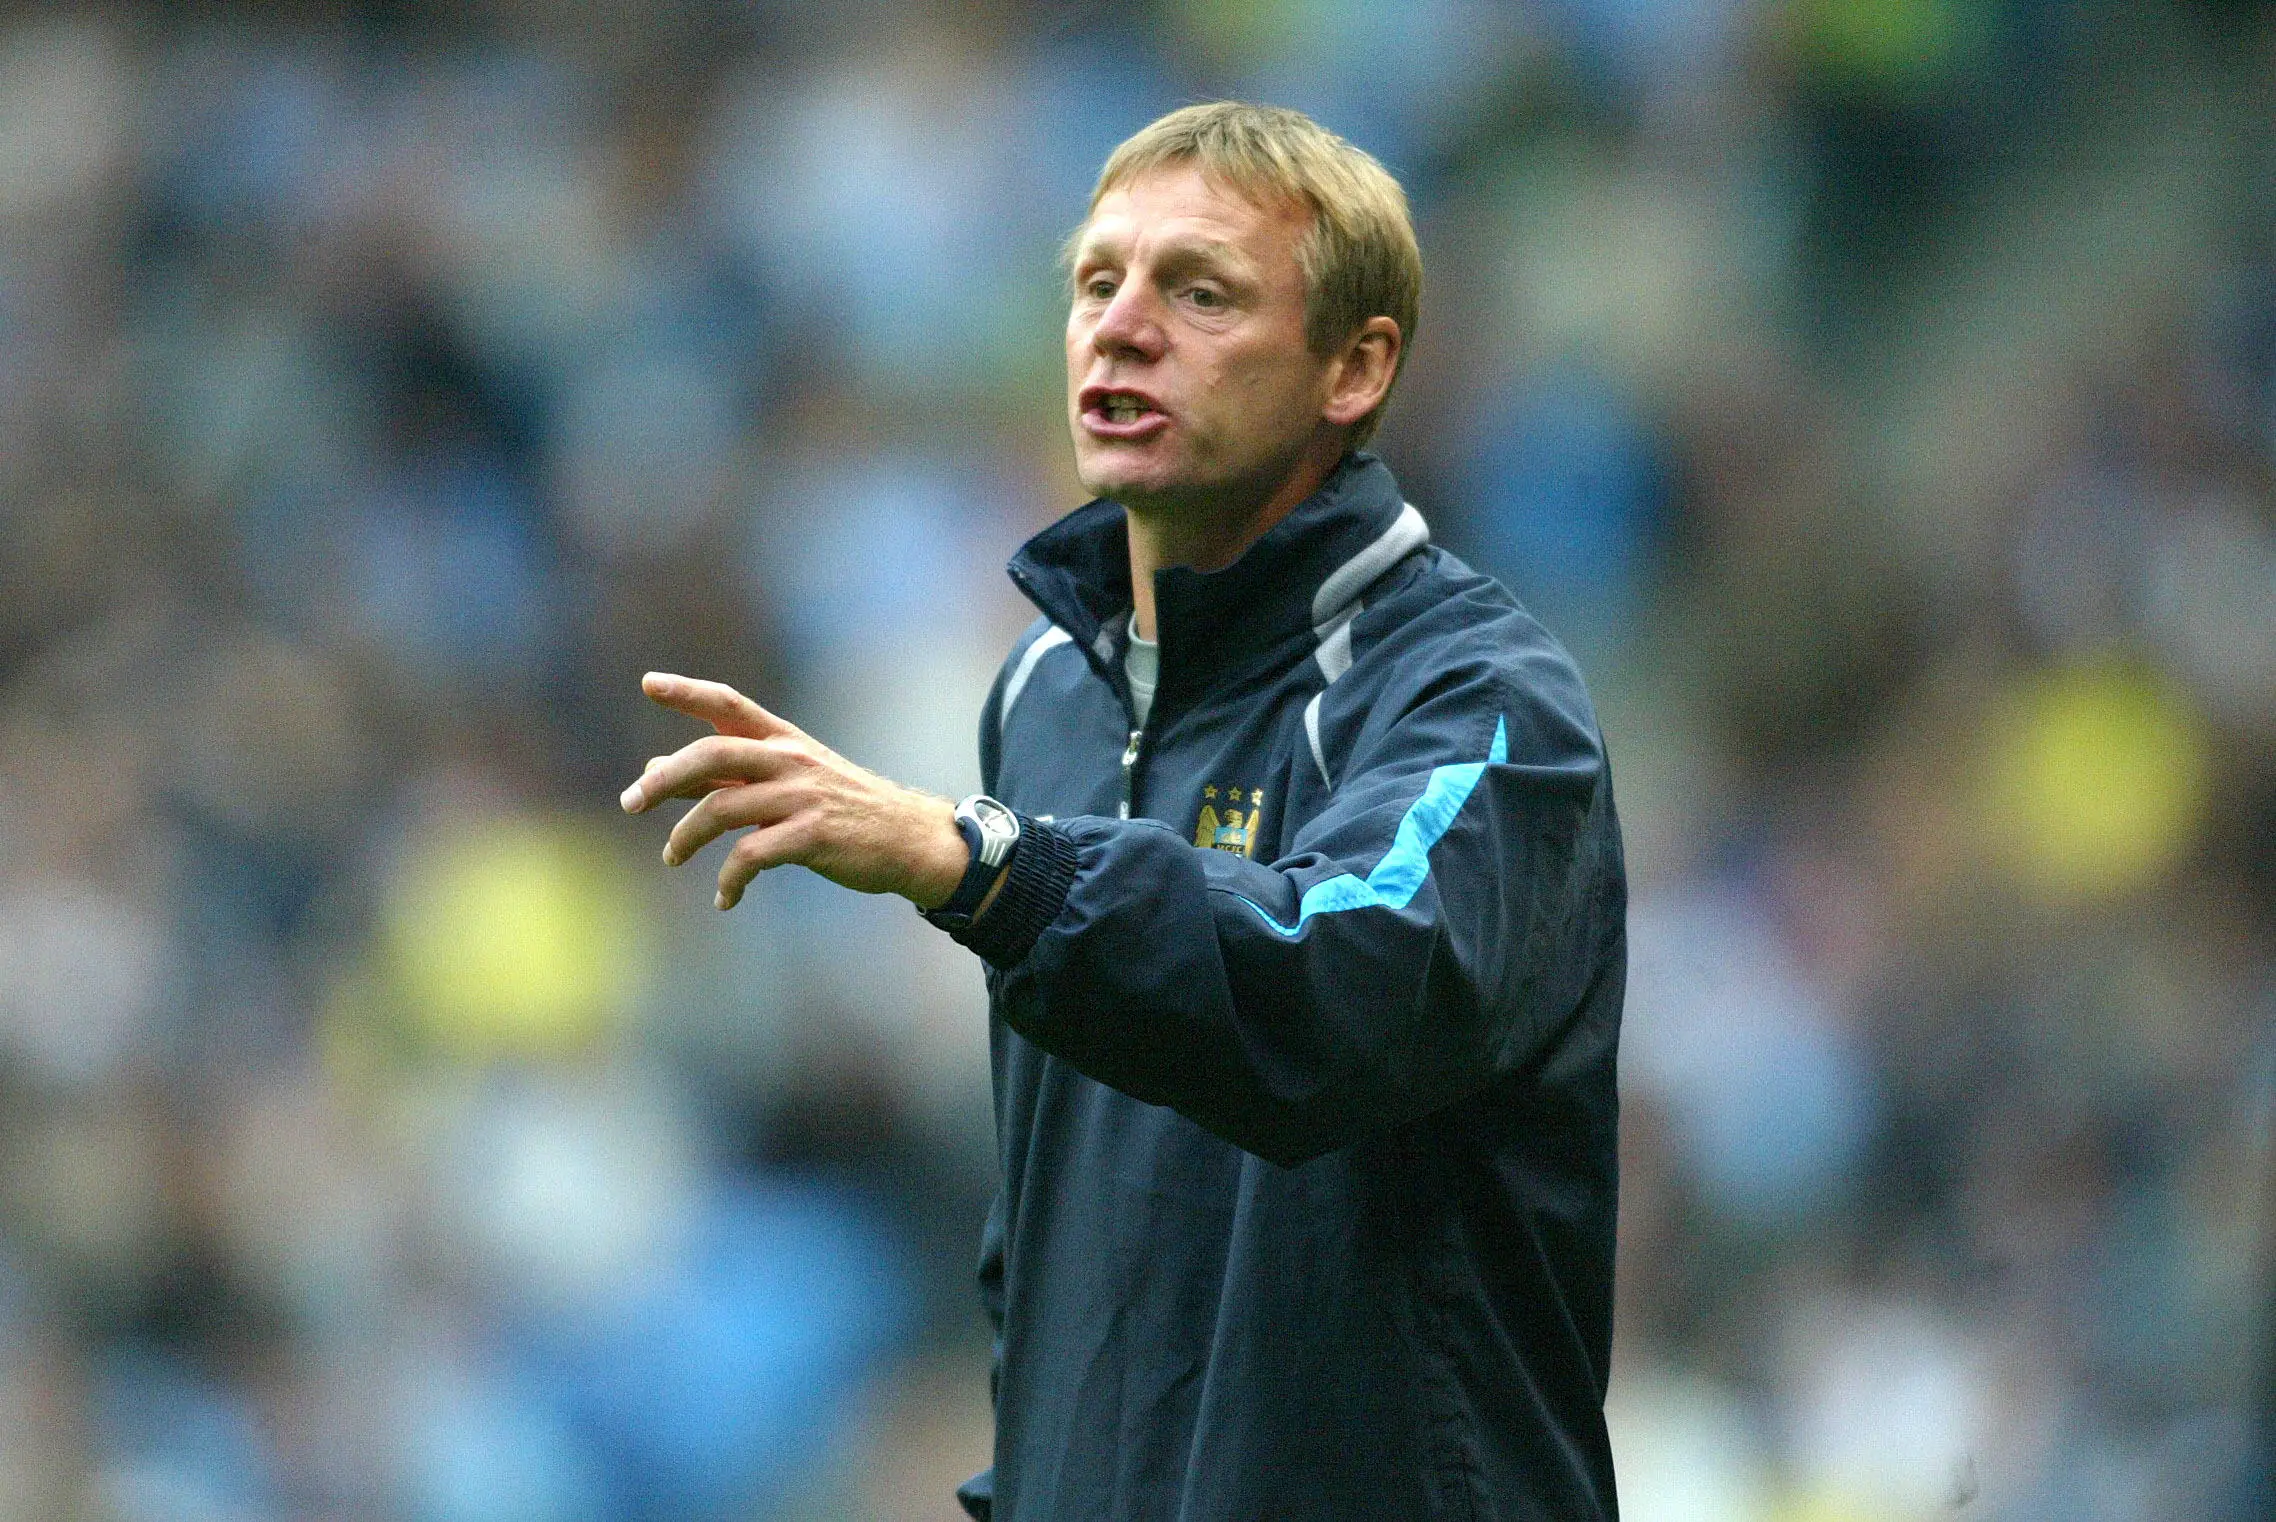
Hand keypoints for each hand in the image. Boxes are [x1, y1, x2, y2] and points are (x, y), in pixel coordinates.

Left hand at [619, 672, 970, 911]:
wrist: (908, 839)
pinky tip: (725, 899)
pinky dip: (729, 881)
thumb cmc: (841, 810)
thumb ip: (724, 776)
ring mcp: (802, 796)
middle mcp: (790, 760)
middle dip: (665, 778)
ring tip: (672, 857)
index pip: (730, 704)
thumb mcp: (787, 782)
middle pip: (713, 754)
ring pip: (723, 808)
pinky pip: (751, 856)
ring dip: (686, 837)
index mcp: (784, 740)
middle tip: (630, 803)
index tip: (647, 683)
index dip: (688, 692)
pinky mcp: (813, 836)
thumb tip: (652, 771)